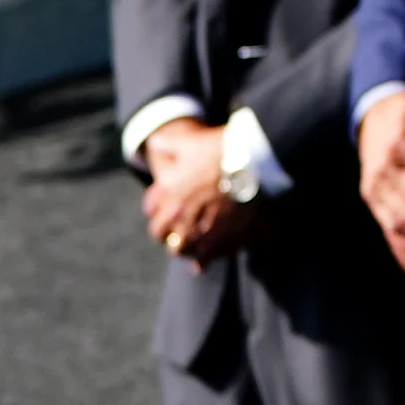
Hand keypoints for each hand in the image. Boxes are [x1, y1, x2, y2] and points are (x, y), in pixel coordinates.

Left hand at [141, 120, 257, 265]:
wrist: (251, 160)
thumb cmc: (220, 149)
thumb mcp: (188, 141)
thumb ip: (167, 144)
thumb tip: (153, 143)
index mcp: (168, 194)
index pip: (153, 213)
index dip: (160, 213)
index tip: (170, 212)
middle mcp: (178, 216)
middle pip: (163, 235)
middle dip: (171, 234)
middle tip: (181, 233)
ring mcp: (197, 230)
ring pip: (182, 250)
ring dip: (187, 249)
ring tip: (196, 247)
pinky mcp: (217, 240)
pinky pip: (206, 258)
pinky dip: (206, 260)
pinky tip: (207, 262)